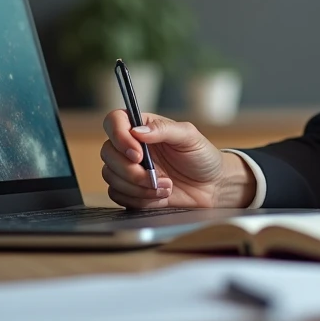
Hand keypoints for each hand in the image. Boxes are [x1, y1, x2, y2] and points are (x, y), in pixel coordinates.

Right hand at [101, 110, 254, 208]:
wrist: (212, 187)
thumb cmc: (202, 157)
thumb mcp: (189, 137)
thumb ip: (164, 129)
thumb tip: (137, 131)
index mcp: (143, 127)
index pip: (114, 121)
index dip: (119, 137)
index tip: (138, 154)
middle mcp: (131, 146)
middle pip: (107, 153)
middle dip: (131, 170)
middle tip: (155, 176)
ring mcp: (129, 169)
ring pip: (111, 177)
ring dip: (139, 187)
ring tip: (166, 186)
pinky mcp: (130, 190)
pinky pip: (118, 195)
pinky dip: (139, 199)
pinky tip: (160, 196)